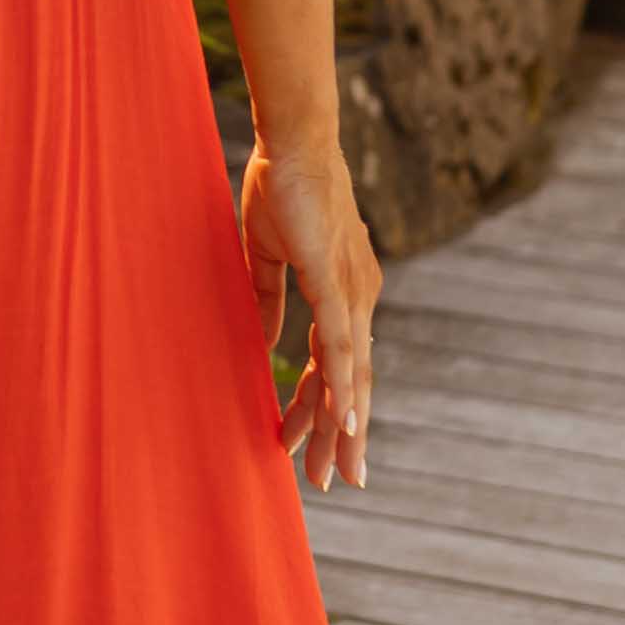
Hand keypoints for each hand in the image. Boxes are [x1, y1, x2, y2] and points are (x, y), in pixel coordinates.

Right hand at [240, 130, 377, 494]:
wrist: (295, 140)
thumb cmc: (281, 186)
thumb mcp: (267, 257)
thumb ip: (269, 301)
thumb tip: (265, 342)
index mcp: (344, 292)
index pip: (334, 365)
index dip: (322, 407)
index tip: (307, 446)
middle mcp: (359, 299)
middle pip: (351, 383)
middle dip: (342, 437)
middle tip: (337, 483)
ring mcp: (352, 292)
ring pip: (350, 376)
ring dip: (344, 426)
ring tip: (340, 470)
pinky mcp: (336, 281)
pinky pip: (341, 345)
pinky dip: (344, 386)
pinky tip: (346, 422)